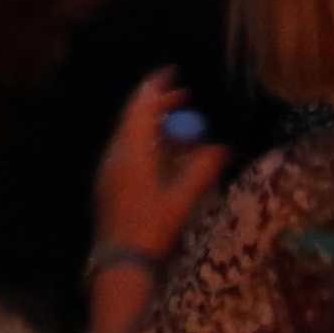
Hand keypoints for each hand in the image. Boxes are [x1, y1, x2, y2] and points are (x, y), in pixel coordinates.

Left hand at [91, 67, 231, 264]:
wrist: (121, 261)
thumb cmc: (152, 225)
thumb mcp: (183, 196)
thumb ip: (204, 168)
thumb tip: (223, 147)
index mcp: (130, 149)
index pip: (141, 105)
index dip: (157, 85)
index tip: (173, 71)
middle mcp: (116, 153)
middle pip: (136, 118)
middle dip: (160, 106)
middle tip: (186, 98)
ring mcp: (109, 170)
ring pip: (132, 136)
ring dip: (156, 127)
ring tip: (183, 128)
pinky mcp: (110, 185)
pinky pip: (130, 153)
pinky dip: (149, 145)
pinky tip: (167, 157)